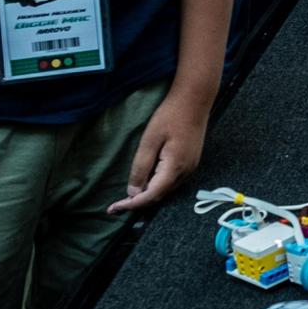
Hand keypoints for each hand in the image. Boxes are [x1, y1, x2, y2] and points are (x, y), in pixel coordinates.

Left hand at [108, 87, 212, 213]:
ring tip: (129, 195)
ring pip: (166, 189)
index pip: (151, 195)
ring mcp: (191, 167)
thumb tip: (133, 192)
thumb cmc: (170, 116)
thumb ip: (141, 167)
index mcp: (175, 167)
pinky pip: (172, 181)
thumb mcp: (149, 140)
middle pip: (160, 195)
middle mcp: (186, 172)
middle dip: (138, 202)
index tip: (113, 209)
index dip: (131, 204)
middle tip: (117, 204)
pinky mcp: (191, 161)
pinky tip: (147, 181)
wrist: (194, 100)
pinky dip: (157, 186)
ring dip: (148, 194)